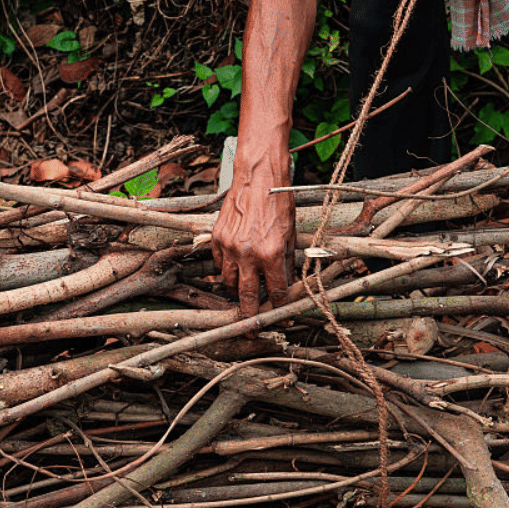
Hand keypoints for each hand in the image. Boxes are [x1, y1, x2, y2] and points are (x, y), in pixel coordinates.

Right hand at [211, 158, 296, 317]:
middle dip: (249, 316)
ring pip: (229, 282)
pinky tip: (235, 267)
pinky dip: (226, 270)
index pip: (275, 291)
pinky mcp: (217, 238)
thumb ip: (286, 262)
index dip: (278, 308)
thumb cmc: (278, 203)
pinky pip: (219, 264)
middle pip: (246, 296)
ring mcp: (230, 247)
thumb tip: (284, 285)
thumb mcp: (291, 234)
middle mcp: (249, 253)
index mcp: (271, 254)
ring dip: (237, 291)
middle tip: (251, 329)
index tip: (279, 318)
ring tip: (243, 293)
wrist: (258, 178)